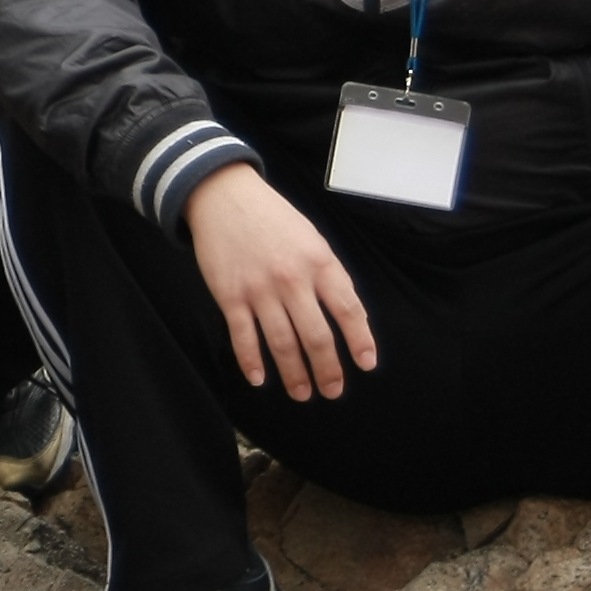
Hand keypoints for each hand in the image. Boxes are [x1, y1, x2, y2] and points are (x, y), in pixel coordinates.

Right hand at [183, 167, 377, 399]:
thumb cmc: (273, 219)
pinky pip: (242, 336)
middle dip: (327, 370)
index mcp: (319, 263)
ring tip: (302, 394)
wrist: (224, 196)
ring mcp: (259, 289)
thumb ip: (332, 276)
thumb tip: (352, 317)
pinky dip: (251, 361)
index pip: (348, 310)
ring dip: (294, 374)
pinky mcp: (229, 294)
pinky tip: (259, 379)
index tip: (366, 364)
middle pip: (316, 336)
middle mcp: (291, 279)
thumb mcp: (313, 239)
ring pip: (281, 343)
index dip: (360, 340)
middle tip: (333, 390)